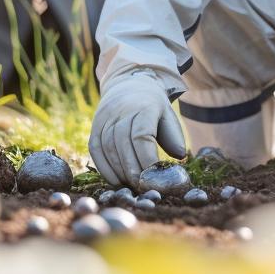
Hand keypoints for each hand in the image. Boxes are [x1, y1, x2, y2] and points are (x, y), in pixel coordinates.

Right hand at [89, 70, 187, 188]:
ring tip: (129, 186)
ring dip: (118, 171)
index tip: (153, 178)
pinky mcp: (95, 125)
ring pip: (107, 147)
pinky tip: (114, 181)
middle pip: (123, 143)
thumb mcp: (168, 117)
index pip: (142, 136)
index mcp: (144, 107)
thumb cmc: (153, 108)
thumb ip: (174, 137)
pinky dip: (103, 167)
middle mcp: (121, 111)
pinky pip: (95, 148)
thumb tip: (179, 156)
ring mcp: (105, 117)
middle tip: (141, 187)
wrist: (129, 86)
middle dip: (132, 169)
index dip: (146, 159)